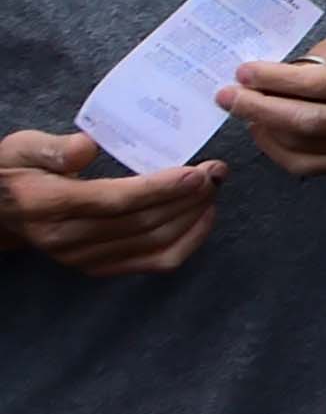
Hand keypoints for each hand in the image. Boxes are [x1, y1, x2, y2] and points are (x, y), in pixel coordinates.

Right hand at [0, 130, 222, 274]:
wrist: (0, 212)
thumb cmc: (15, 172)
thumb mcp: (21, 148)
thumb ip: (53, 148)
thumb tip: (87, 146)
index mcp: (47, 204)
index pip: (114, 201)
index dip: (160, 189)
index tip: (196, 173)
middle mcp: (67, 238)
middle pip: (142, 223)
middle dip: (188, 198)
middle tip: (216, 172)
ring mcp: (84, 258)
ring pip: (154, 243)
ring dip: (193, 217)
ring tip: (213, 188)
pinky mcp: (99, 268)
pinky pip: (154, 262)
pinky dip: (187, 241)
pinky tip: (203, 217)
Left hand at [221, 35, 325, 176]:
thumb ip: (307, 64)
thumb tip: (259, 82)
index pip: (317, 85)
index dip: (274, 80)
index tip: (242, 73)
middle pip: (308, 122)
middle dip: (259, 109)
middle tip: (228, 97)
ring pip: (303, 146)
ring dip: (264, 129)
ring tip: (244, 111)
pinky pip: (307, 165)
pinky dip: (276, 150)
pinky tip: (264, 130)